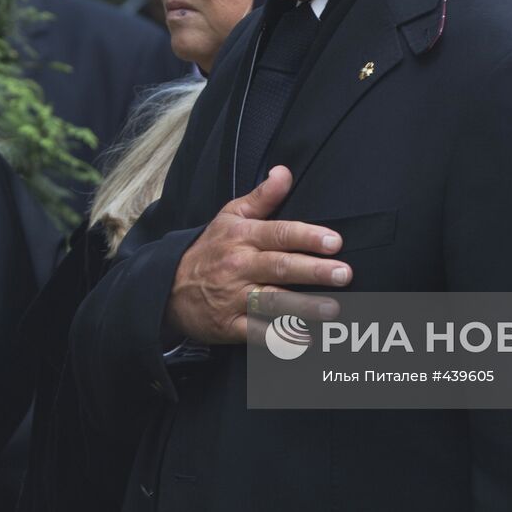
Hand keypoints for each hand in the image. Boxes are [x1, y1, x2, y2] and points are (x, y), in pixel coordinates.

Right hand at [164, 166, 351, 343]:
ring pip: (272, 301)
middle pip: (280, 267)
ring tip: (333, 309)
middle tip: (344, 274)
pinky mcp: (228, 326)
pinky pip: (256, 333)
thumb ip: (262, 196)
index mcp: (242, 237)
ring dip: (303, 307)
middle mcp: (239, 266)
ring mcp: (233, 298)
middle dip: (313, 271)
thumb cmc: (210, 249)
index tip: (335, 241)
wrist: (168, 287)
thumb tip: (285, 171)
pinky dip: (279, 338)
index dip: (307, 237)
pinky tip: (304, 339)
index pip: (279, 234)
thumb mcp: (230, 216)